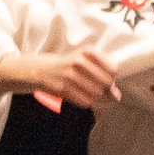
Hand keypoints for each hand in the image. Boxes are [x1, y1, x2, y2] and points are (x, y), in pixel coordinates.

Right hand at [0, 47, 121, 108]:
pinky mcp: (62, 88)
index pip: (113, 69)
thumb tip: (117, 96)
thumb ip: (102, 76)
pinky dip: (86, 102)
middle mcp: (79, 61)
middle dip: (106, 91)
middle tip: (99, 91)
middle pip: (106, 83)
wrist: (36, 70)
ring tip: (89, 94)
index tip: (106, 81)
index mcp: (87, 51)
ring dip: (96, 99)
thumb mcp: (83, 62)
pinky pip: (85, 101)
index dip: (112, 80)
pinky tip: (80, 97)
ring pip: (96, 94)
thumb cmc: (65, 66)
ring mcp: (69, 75)